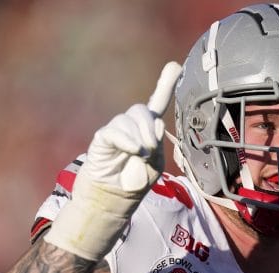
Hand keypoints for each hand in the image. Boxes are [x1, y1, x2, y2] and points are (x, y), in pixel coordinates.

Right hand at [45, 62, 181, 260]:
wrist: (113, 200)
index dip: (165, 84)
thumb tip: (158, 121)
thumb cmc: (134, 183)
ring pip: (129, 118)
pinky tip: (133, 151)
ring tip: (140, 154)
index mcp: (148, 131)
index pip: (157, 103)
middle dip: (149, 127)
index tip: (176, 65)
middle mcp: (132, 127)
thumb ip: (157, 144)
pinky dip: (127, 140)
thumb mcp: (154, 165)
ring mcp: (116, 132)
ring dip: (139, 136)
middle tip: (150, 148)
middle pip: (142, 110)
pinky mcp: (102, 139)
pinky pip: (114, 131)